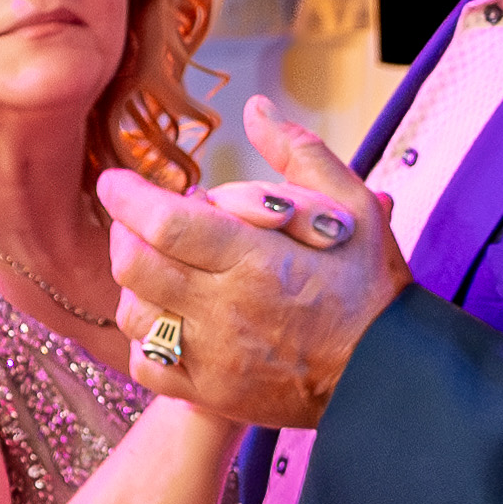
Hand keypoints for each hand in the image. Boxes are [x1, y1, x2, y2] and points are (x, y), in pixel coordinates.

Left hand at [100, 96, 407, 426]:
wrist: (386, 375)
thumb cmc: (370, 289)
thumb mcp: (352, 206)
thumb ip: (299, 153)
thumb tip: (255, 109)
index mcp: (256, 261)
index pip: (164, 224)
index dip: (128, 197)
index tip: (115, 182)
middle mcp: (225, 311)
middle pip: (135, 265)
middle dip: (125, 232)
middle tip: (139, 220)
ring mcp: (214, 358)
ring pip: (134, 314)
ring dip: (136, 283)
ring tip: (161, 267)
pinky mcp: (211, 394)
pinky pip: (147, 365)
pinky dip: (146, 338)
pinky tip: (171, 317)